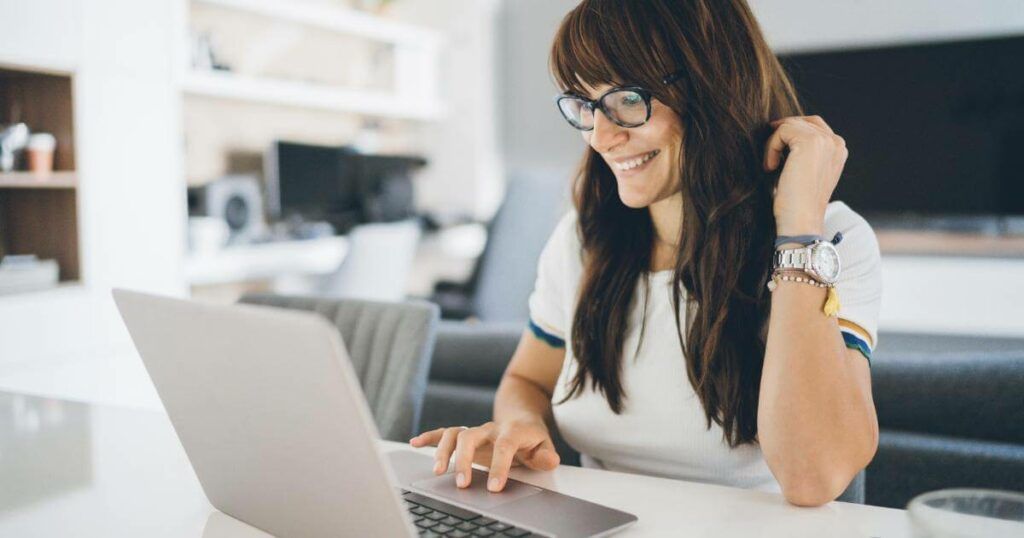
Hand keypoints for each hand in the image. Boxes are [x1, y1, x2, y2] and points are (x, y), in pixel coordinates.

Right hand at [409, 421, 559, 491]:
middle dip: (464, 460)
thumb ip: (546, 455)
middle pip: (471, 436)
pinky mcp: (464, 434)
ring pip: (455, 433)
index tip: (493, 487)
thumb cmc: (530, 437)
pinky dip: (429, 437)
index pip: (504, 446)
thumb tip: (549, 460)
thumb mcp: (544, 445)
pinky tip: (415, 443)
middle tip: (463, 484)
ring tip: (438, 471)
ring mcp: (475, 431)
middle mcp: (489, 429)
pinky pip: (444, 432)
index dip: (499, 466)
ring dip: (443, 450)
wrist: (520, 417)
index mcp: (511, 431)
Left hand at [764, 115, 847, 234]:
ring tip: (771, 166)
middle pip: (802, 121)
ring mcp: (825, 140)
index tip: (777, 153)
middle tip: (771, 159)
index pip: (814, 126)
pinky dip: (771, 147)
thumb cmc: (797, 203)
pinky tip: (771, 167)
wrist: (801, 222)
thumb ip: (804, 153)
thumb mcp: (805, 173)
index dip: (791, 134)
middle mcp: (836, 142)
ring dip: (774, 144)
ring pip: (790, 125)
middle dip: (782, 136)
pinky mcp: (810, 142)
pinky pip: (781, 131)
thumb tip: (780, 131)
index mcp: (838, 150)